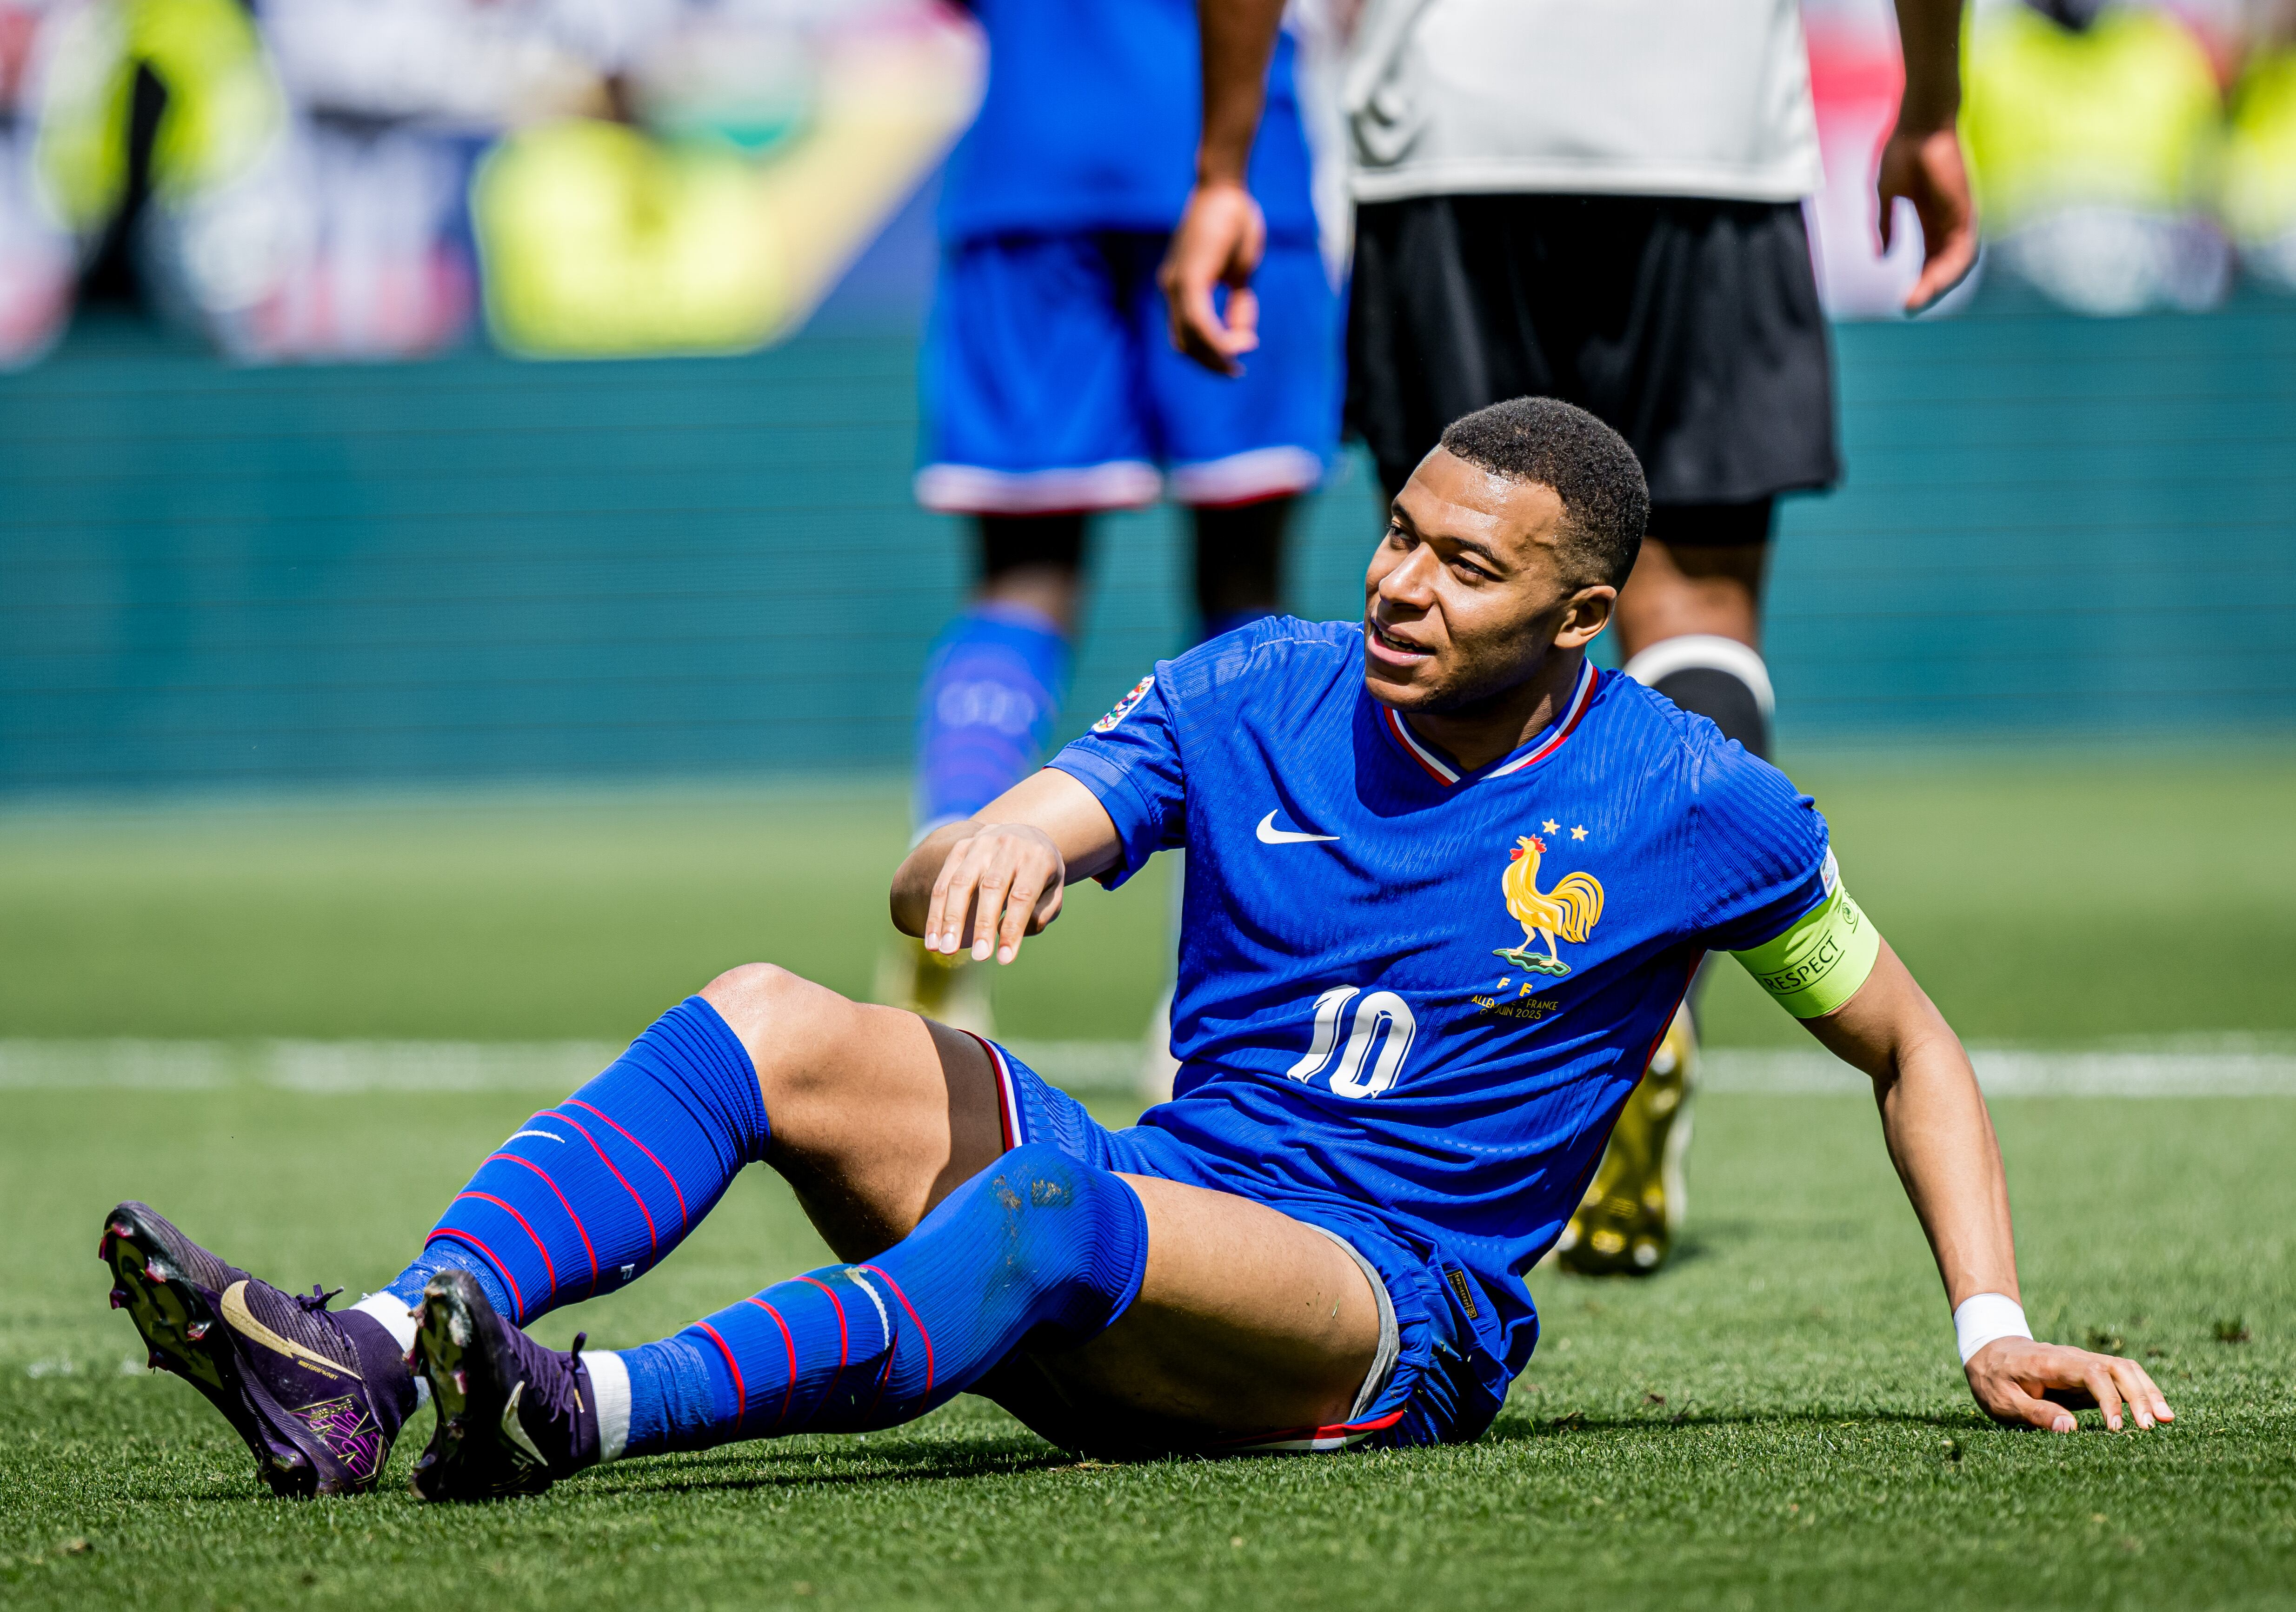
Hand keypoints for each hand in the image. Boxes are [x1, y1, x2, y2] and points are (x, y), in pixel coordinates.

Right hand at [922, 822, 1066, 965]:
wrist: (1025, 833)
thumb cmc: (1040, 874)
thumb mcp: (1053, 891)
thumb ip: (1039, 914)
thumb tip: (1004, 934)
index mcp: (1037, 858)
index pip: (1023, 896)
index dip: (1013, 928)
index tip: (1005, 958)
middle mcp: (1008, 846)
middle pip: (991, 887)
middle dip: (983, 924)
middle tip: (979, 957)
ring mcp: (981, 844)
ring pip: (961, 882)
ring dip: (951, 919)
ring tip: (945, 949)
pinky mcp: (960, 848)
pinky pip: (943, 881)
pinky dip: (936, 912)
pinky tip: (933, 939)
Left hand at [1158, 179, 1264, 374]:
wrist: (1225, 188)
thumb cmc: (1234, 222)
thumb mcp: (1240, 272)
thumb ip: (1238, 303)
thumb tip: (1243, 334)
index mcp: (1179, 287)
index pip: (1185, 337)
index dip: (1208, 356)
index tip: (1235, 363)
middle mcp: (1172, 288)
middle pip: (1185, 345)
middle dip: (1211, 364)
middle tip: (1235, 372)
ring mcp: (1177, 284)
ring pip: (1191, 338)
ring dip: (1216, 355)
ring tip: (1242, 355)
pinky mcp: (1189, 278)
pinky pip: (1199, 322)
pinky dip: (1219, 339)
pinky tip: (1240, 343)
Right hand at [1875, 123, 1976, 314]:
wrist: (1919, 124)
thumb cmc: (1902, 150)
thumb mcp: (1886, 195)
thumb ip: (1885, 226)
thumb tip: (1882, 257)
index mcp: (1930, 218)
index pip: (1930, 258)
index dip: (1919, 280)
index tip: (1903, 301)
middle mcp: (1948, 221)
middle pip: (1943, 265)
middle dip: (1927, 289)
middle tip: (1908, 307)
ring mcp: (1959, 217)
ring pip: (1956, 264)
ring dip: (1938, 285)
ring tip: (1916, 301)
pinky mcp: (1966, 212)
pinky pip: (1964, 251)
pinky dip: (1950, 271)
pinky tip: (1932, 284)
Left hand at [1964, 1336, 2174, 1431]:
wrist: (1989, 1350)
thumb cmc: (1994, 1379)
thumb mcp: (2002, 1400)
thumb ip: (2034, 1412)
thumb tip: (2069, 1429)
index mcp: (2050, 1362)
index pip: (2090, 1373)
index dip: (2109, 1399)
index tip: (2116, 1428)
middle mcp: (2073, 1358)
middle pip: (2117, 1367)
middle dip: (2139, 1395)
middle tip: (2153, 1427)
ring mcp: (2084, 1363)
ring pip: (2125, 1369)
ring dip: (2147, 1391)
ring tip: (2167, 1420)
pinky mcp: (2090, 1374)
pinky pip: (2121, 1378)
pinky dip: (2141, 1392)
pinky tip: (2154, 1413)